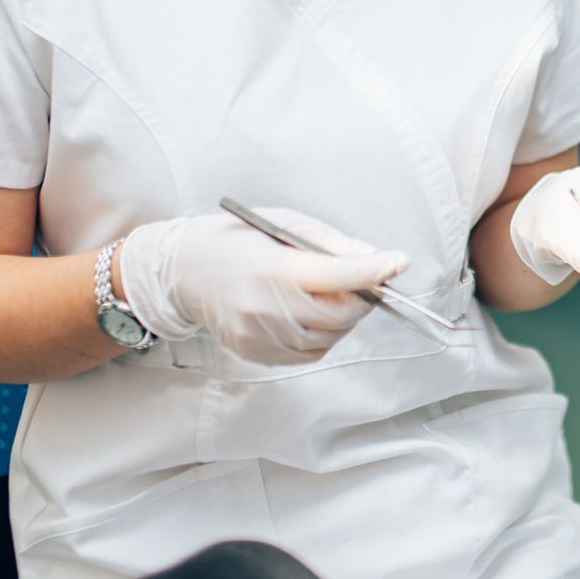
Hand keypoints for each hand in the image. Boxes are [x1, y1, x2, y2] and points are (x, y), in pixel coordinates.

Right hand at [119, 209, 408, 364]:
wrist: (181, 271)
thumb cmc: (235, 240)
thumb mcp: (283, 224)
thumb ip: (329, 242)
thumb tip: (372, 256)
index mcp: (274, 268)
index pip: (339, 275)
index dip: (375, 270)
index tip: (399, 262)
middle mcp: (266, 307)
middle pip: (340, 315)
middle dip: (364, 298)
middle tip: (366, 281)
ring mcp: (259, 335)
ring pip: (328, 339)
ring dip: (344, 320)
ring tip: (331, 296)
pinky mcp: (254, 353)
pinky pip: (307, 354)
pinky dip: (323, 337)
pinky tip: (311, 315)